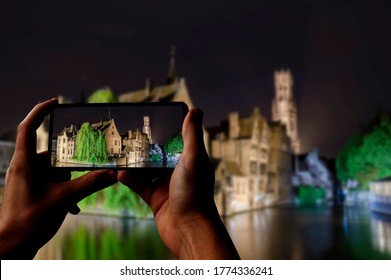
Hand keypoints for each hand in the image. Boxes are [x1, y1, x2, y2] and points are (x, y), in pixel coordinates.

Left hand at [0, 98, 117, 258]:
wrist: (11, 248)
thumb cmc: (29, 221)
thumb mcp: (63, 199)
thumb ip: (90, 183)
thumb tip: (112, 174)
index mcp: (25, 163)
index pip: (29, 128)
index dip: (41, 111)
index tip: (56, 102)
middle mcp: (23, 168)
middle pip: (50, 155)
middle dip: (68, 166)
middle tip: (85, 168)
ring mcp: (26, 181)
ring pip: (53, 172)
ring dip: (67, 183)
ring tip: (76, 199)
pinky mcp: (29, 191)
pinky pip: (50, 184)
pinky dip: (62, 192)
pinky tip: (71, 207)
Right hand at [118, 108, 239, 258]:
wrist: (188, 229)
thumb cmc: (195, 193)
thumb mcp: (193, 159)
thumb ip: (192, 135)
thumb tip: (195, 110)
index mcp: (191, 160)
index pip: (177, 140)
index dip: (166, 130)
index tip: (151, 119)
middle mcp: (179, 172)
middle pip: (159, 154)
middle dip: (145, 146)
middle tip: (128, 135)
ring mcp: (166, 185)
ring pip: (147, 169)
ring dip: (134, 163)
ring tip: (119, 152)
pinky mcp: (155, 198)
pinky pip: (139, 185)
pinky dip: (129, 180)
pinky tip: (119, 173)